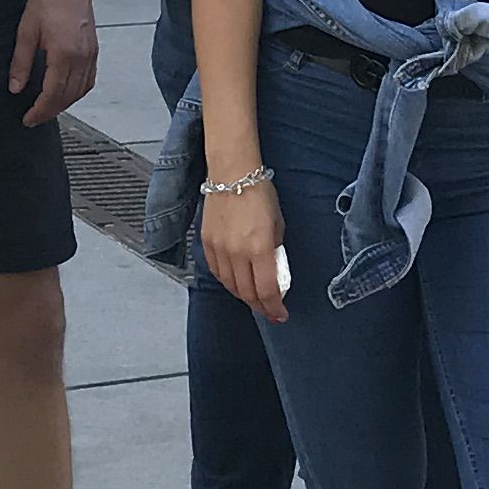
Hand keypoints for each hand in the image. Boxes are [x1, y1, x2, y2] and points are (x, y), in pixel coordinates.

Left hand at [8, 0, 99, 126]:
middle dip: (50, 112)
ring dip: (64, 104)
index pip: (52, 95)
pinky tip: (67, 93)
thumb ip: (21, 63)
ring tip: (47, 108)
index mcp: (63, 55)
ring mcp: (90, 55)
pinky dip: (77, 92)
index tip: (28, 119)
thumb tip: (15, 88)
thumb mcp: (26, 31)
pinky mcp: (94, 50)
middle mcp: (81, 58)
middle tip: (34, 118)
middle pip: (67, 97)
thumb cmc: (48, 1)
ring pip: (80, 91)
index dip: (39, 111)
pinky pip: (89, 80)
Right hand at [198, 176, 286, 324]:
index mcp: (260, 248)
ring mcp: (219, 249)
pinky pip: (217, 272)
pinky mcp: (207, 243)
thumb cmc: (260, 193)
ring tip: (254, 298)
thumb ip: (275, 250)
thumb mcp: (278, 224)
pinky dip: (228, 282)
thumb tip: (274, 270)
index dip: (274, 308)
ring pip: (230, 286)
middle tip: (270, 311)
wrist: (232, 173)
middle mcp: (237, 253)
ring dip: (244, 296)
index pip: (267, 291)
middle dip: (261, 307)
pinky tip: (236, 282)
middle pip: (247, 293)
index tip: (281, 314)